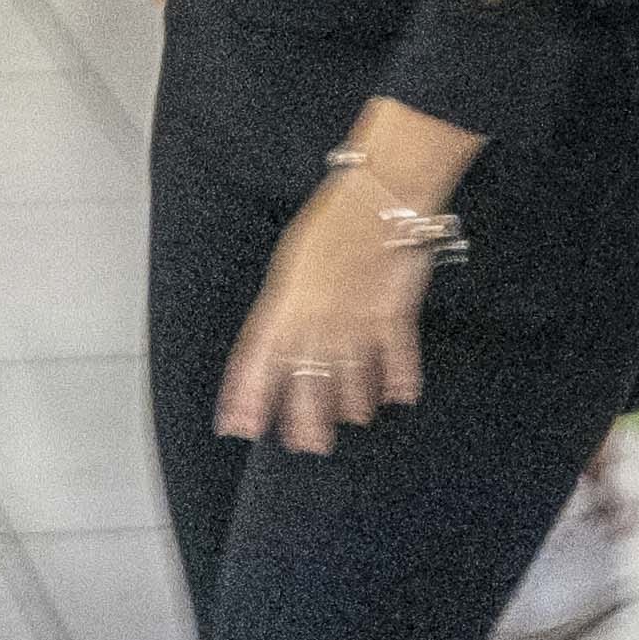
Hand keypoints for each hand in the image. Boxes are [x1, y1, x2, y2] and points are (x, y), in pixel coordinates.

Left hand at [218, 178, 436, 456]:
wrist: (381, 195)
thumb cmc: (334, 221)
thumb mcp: (293, 261)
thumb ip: (283, 304)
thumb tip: (277, 338)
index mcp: (285, 304)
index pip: (256, 361)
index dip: (245, 397)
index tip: (238, 427)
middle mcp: (317, 318)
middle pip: (305, 380)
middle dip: (303, 418)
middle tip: (305, 444)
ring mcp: (357, 318)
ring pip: (351, 376)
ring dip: (351, 403)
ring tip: (353, 419)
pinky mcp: (394, 312)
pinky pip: (396, 355)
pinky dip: (399, 378)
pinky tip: (400, 396)